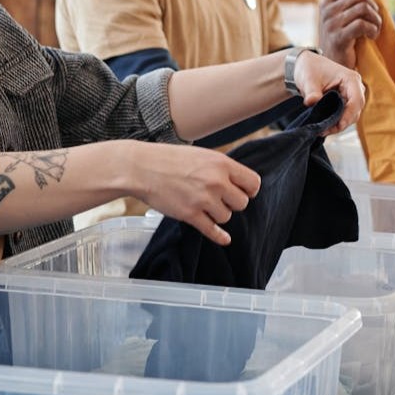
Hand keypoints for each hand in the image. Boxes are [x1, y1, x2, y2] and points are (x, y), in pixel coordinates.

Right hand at [126, 142, 260, 245]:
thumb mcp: (202, 155)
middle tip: (219, 199)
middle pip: (242, 203)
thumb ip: (222, 168)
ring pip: (227, 217)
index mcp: (222, 164)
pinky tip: (224, 239)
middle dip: (232, 203)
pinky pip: (212, 230)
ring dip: (218, 214)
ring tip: (203, 205)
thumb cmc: (170, 159)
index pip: (253, 183)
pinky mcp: (190, 215)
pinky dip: (219, 236)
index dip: (249, 189)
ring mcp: (203, 199)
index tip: (242, 192)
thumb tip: (238, 183)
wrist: (142, 168)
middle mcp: (216, 182)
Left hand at [293, 51, 365, 134]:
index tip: (339, 125)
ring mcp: (352, 95)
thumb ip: (312, 92)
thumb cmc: (309, 68)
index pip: (356, 100)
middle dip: (342, 122)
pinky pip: (345, 115)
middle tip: (325, 130)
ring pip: (352, 115)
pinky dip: (337, 122)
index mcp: (350, 79)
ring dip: (339, 124)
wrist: (306, 66)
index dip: (349, 114)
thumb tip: (312, 102)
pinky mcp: (346, 101)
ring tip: (323, 130)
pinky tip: (325, 127)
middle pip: (356, 110)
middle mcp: (355, 87)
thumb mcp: (308, 79)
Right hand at [318, 0, 381, 68]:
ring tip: (375, 29)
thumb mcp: (340, 19)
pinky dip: (373, 30)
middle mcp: (327, 11)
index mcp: (327, 3)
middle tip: (375, 19)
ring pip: (363, 8)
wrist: (332, 66)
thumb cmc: (342, 41)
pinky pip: (363, 25)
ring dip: (376, 19)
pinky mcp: (339, 38)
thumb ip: (349, 4)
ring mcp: (331, 24)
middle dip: (374, 6)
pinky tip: (371, 36)